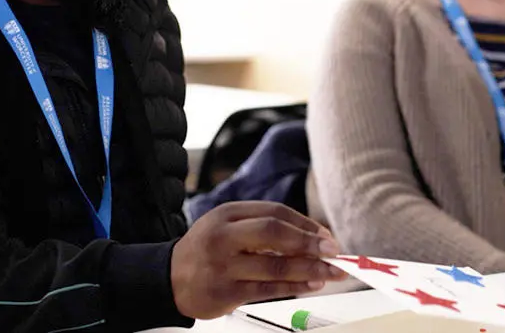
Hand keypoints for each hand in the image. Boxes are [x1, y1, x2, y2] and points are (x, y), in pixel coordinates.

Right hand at [170, 201, 345, 319]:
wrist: (170, 277)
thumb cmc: (207, 249)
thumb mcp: (227, 226)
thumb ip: (262, 227)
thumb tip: (312, 237)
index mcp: (227, 214)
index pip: (274, 212)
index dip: (305, 224)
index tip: (326, 236)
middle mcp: (223, 236)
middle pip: (274, 233)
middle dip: (309, 243)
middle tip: (334, 252)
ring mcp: (223, 265)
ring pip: (274, 266)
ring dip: (309, 269)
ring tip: (331, 272)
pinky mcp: (225, 292)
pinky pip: (267, 290)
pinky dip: (294, 287)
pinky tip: (311, 285)